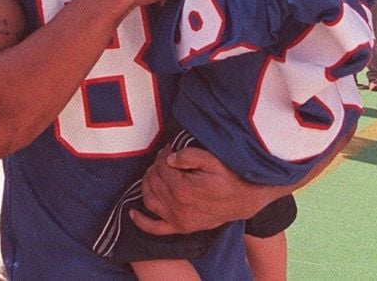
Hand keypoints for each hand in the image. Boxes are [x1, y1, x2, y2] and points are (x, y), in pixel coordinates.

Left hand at [130, 146, 272, 234]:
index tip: (168, 149)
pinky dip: (141, 221)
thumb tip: (168, 158)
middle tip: (164, 158)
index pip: (161, 167)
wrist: (244, 200)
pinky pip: (155, 228)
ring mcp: (177, 219)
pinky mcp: (180, 228)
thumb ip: (189, 155)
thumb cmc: (230, 177)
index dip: (162, 155)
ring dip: (147, 184)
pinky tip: (132, 213)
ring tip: (154, 173)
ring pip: (149, 199)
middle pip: (154, 181)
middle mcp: (177, 206)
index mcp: (183, 188)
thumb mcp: (213, 160)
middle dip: (156, 166)